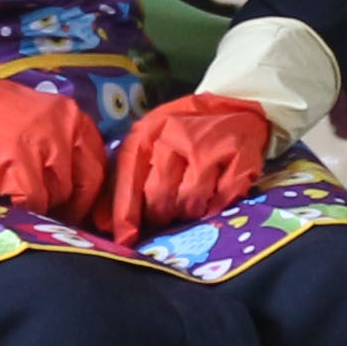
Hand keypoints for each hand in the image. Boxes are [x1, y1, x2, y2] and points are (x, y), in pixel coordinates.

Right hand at [0, 68, 106, 224]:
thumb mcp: (39, 113)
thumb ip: (63, 137)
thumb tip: (77, 174)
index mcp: (72, 116)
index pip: (97, 163)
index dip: (91, 190)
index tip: (81, 205)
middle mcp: (63, 130)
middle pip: (82, 184)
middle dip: (72, 205)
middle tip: (59, 215)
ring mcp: (41, 149)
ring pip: (58, 196)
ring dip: (46, 206)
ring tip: (32, 206)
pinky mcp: (17, 167)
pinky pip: (33, 201)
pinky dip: (25, 208)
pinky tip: (13, 202)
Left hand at [106, 93, 273, 244]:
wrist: (236, 106)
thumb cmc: (186, 129)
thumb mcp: (152, 141)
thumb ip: (128, 177)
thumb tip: (106, 223)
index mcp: (149, 131)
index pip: (129, 177)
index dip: (125, 213)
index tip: (125, 239)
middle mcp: (177, 135)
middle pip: (159, 196)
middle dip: (160, 213)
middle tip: (167, 213)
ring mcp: (210, 147)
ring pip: (189, 202)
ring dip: (188, 211)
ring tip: (191, 200)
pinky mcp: (240, 158)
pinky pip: (220, 201)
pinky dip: (216, 206)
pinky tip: (214, 195)